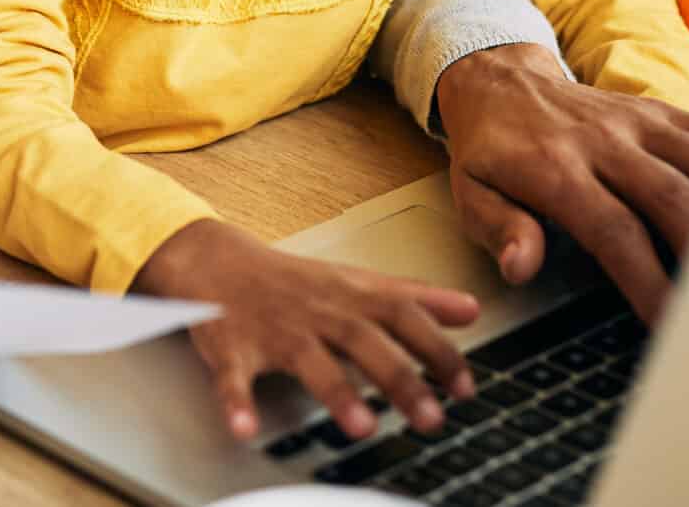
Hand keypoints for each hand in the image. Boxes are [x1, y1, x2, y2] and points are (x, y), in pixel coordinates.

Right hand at [133, 217, 478, 443]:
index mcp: (351, 296)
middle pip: (364, 340)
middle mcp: (318, 312)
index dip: (438, 349)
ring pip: (308, 360)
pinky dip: (237, 401)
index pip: (403, 316)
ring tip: (361, 426)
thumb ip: (416, 298)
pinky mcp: (232, 348)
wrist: (217, 261)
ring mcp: (275, 330)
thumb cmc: (295, 282)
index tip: (465, 387)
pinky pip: (233, 376)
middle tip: (430, 418)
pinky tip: (245, 427)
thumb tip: (471, 309)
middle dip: (399, 378)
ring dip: (336, 392)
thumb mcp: (359, 282)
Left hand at [433, 44, 688, 324]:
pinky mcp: (663, 112)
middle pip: (673, 197)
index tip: (669, 326)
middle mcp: (606, 141)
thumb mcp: (470, 192)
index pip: (614, 230)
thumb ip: (499, 228)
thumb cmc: (492, 150)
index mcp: (556, 168)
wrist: (502, 79)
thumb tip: (521, 265)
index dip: (648, 280)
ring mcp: (641, 123)